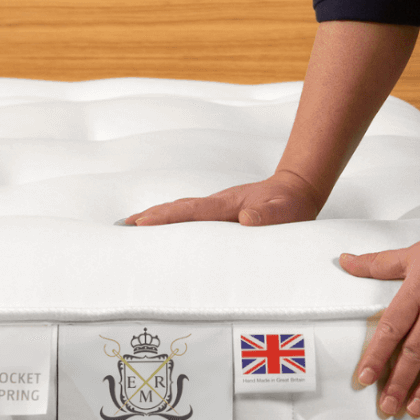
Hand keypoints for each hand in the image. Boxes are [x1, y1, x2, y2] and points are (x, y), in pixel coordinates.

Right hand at [123, 170, 321, 225]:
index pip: (192, 212)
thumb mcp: (285, 213)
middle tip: (124, 227)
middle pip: (178, 209)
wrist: (296, 189)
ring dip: (157, 218)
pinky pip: (190, 217)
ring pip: (181, 211)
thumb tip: (247, 220)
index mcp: (228, 205)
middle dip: (151, 217)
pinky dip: (172, 221)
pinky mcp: (219, 213)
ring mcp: (217, 207)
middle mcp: (217, 204)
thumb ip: (268, 217)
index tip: (142, 223)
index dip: (167, 218)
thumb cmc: (291, 206)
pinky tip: (162, 230)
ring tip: (131, 227)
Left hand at [341, 220, 419, 416]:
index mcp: (416, 292)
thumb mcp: (412, 253)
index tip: (365, 377)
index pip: (391, 330)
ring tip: (415, 409)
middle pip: (415, 352)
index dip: (376, 356)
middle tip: (388, 406)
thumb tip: (346, 261)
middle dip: (399, 382)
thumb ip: (377, 264)